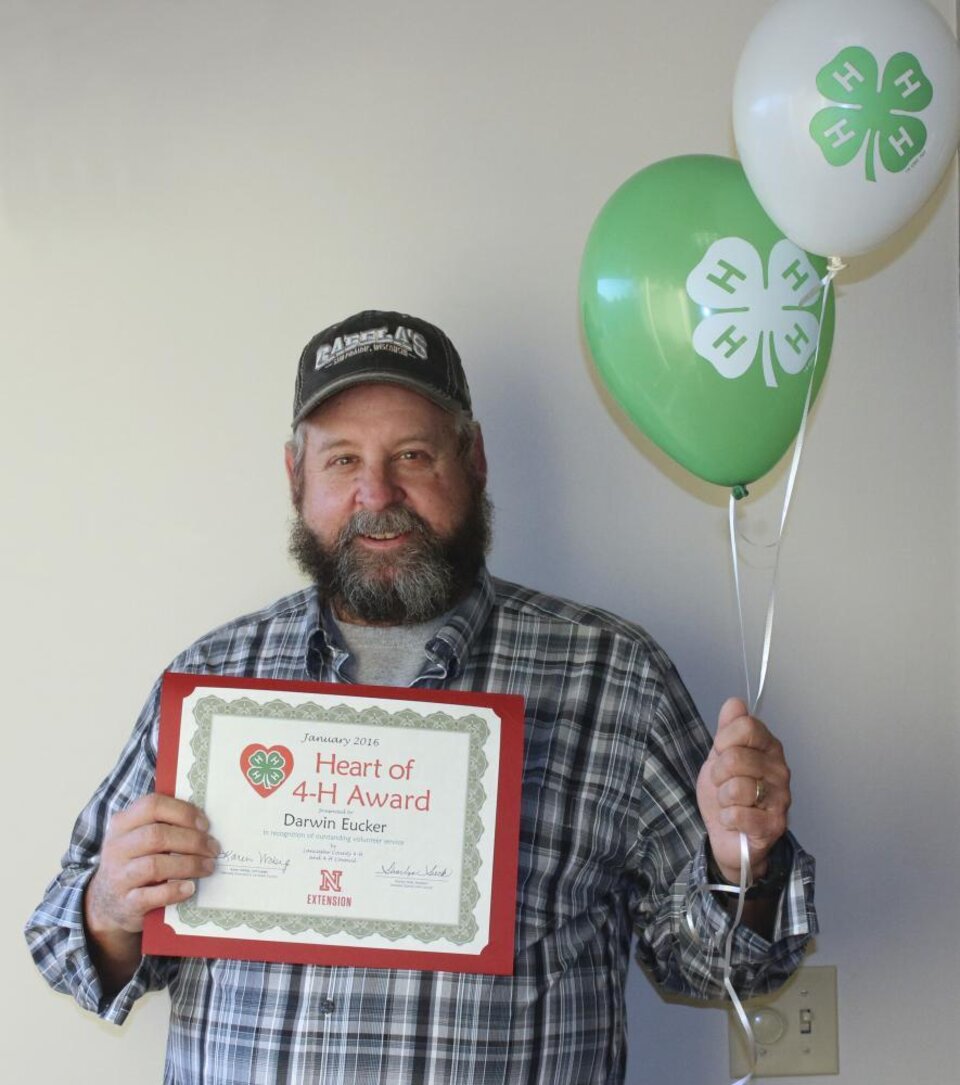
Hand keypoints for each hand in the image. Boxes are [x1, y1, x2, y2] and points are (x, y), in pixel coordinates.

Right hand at [85, 793, 218, 936]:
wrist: (107, 904)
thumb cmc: (135, 862)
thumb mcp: (139, 838)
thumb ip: (164, 825)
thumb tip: (205, 822)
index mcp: (122, 823)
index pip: (152, 805)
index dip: (183, 812)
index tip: (205, 824)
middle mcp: (116, 847)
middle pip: (157, 835)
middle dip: (192, 841)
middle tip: (213, 849)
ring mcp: (118, 876)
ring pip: (155, 865)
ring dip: (189, 865)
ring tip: (208, 867)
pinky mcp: (125, 903)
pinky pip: (152, 895)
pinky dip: (175, 891)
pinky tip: (190, 888)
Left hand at [696, 697, 789, 884]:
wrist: (727, 834)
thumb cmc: (727, 792)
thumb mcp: (720, 755)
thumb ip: (727, 728)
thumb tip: (735, 702)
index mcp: (769, 748)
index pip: (746, 726)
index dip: (724, 739)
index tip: (720, 752)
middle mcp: (781, 770)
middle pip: (736, 757)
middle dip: (718, 773)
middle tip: (722, 784)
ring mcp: (781, 798)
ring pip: (737, 787)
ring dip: (722, 798)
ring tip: (729, 803)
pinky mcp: (775, 825)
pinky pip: (739, 814)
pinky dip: (727, 818)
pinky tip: (733, 820)